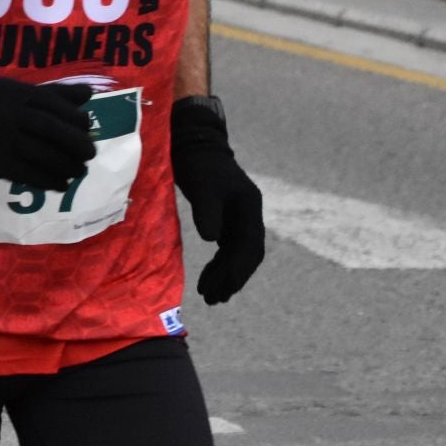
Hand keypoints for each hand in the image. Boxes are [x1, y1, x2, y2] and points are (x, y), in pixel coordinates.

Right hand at [0, 77, 96, 190]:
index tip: (86, 127)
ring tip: (78, 172)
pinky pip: (28, 173)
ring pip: (42, 153)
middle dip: (75, 142)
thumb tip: (88, 93)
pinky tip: (60, 185)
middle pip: (50, 127)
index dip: (74, 116)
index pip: (51, 101)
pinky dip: (48, 180)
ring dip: (66, 165)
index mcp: (14, 92)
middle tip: (89, 153)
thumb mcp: (13, 96)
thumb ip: (50, 94)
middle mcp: (7, 111)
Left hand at [171, 97, 264, 304]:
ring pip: (238, 254)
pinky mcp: (228, 217)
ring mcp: (241, 216)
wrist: (195, 145)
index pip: (249, 247)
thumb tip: (212, 239)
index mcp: (250, 207)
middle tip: (214, 300)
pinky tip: (211, 277)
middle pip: (247, 255)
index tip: (222, 289)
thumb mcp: (202, 185)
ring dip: (226, 275)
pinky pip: (229, 247)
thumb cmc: (198, 163)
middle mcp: (250, 214)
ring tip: (210, 296)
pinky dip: (221, 264)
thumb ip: (208, 210)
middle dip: (233, 279)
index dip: (237, 271)